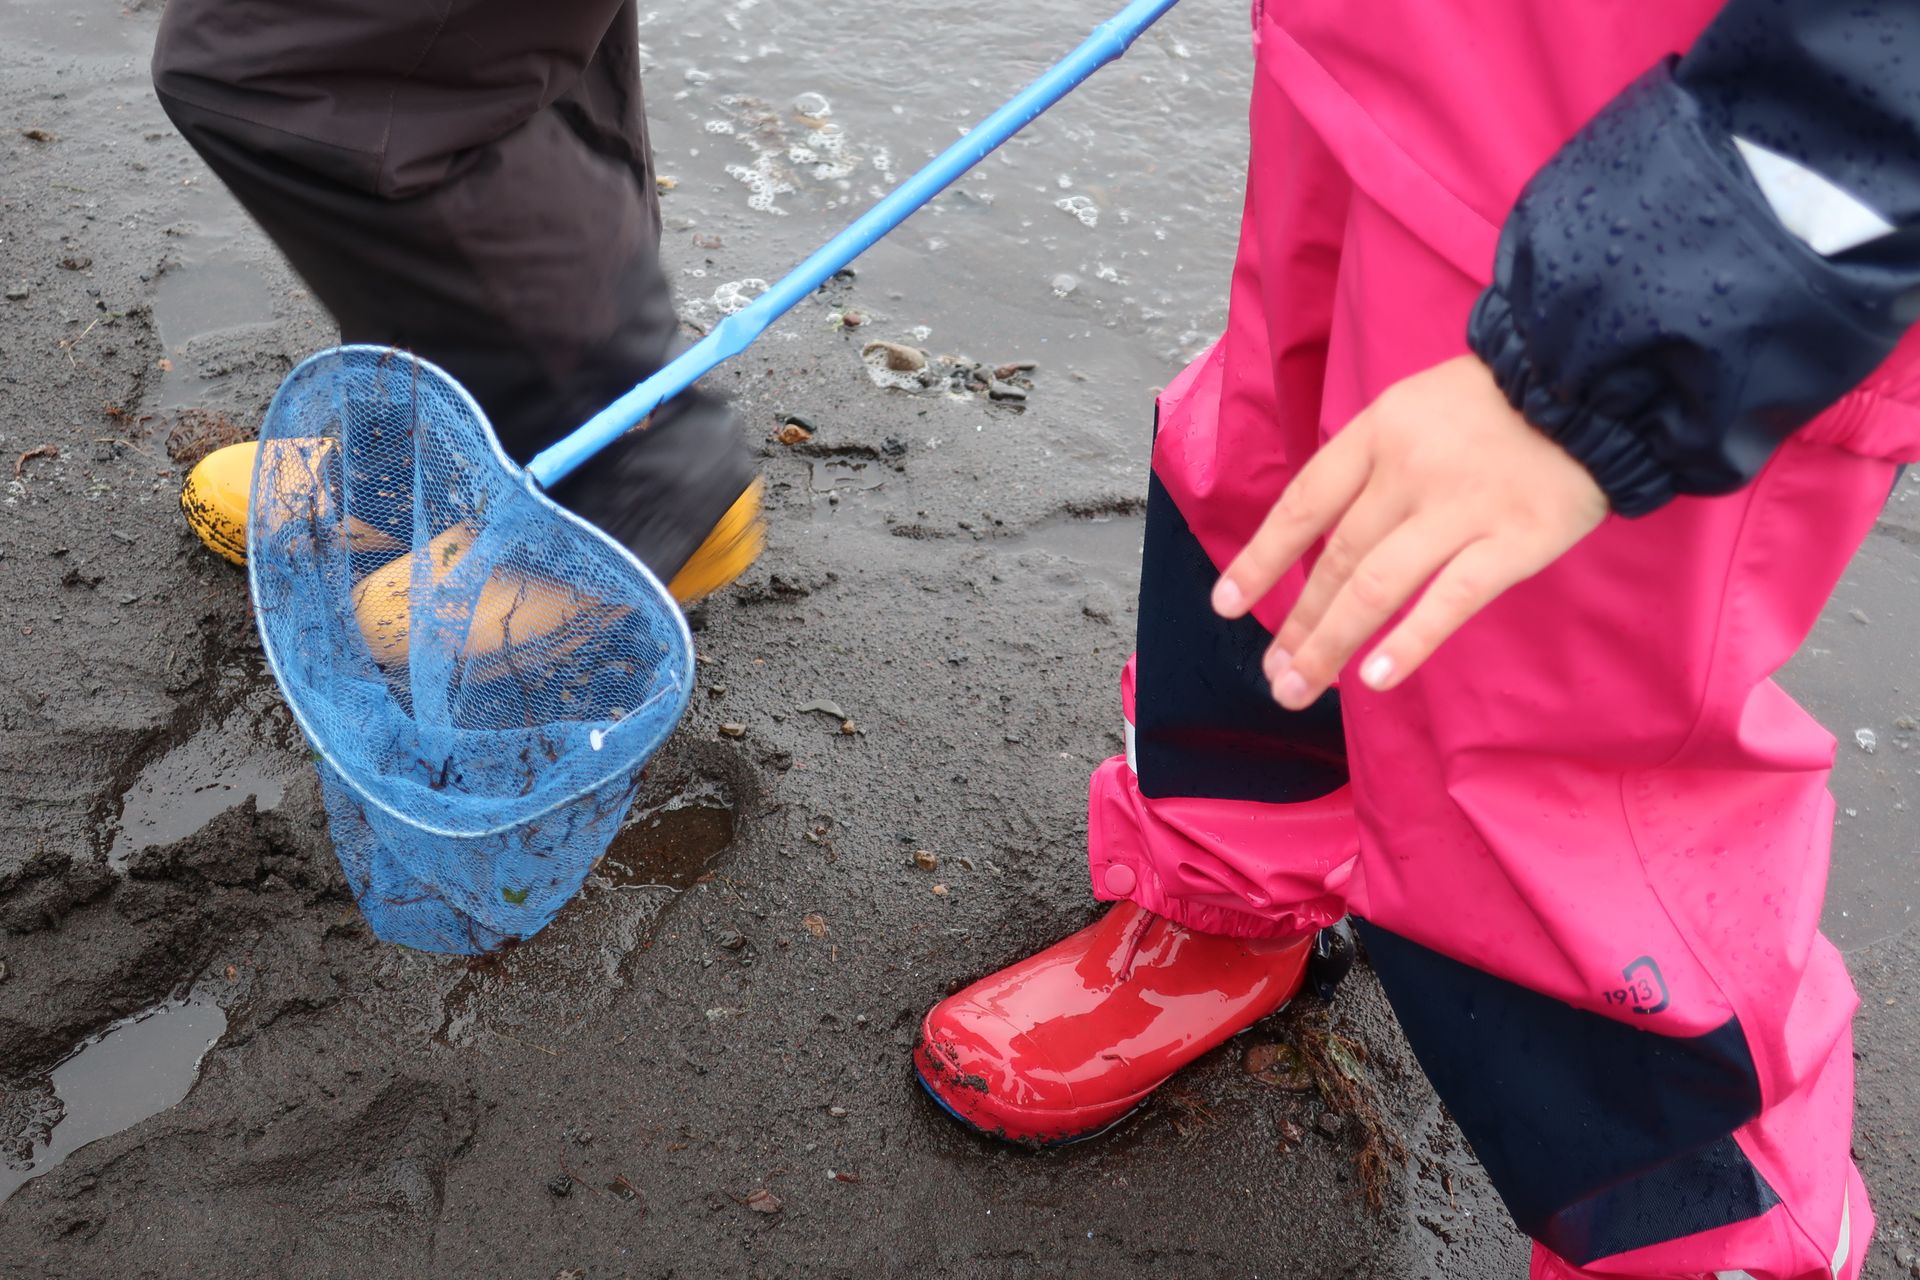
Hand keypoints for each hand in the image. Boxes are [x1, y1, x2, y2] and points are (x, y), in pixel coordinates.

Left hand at [1210, 355, 1607, 708]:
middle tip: (1274, 672)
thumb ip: (1376, 465)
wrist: (1599, 373)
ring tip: (1301, 688)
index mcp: (1378, 431)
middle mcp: (1408, 469)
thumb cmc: (1504, 400)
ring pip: (1377, 586)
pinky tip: (1376, 679)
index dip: (1261, 558)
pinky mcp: (1515, 539)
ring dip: (1331, 643)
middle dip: (1298, 622)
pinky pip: (1450, 599)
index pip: (1303, 504)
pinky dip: (1410, 642)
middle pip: (1336, 558)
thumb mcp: (1420, 406)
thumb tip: (1330, 538)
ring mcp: (1462, 505)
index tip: (1228, 604)